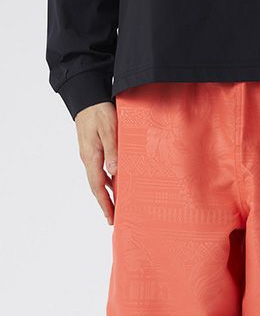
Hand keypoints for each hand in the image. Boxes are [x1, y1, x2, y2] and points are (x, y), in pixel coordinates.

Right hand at [75, 102, 117, 224]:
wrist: (86, 96)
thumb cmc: (99, 111)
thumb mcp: (109, 130)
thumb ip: (113, 151)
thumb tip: (115, 173)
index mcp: (91, 157)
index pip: (98, 187)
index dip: (105, 204)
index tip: (111, 217)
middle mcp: (88, 159)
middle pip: (97, 187)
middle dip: (105, 204)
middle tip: (113, 219)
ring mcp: (90, 154)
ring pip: (98, 180)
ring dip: (107, 194)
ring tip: (116, 206)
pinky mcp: (93, 149)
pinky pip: (100, 170)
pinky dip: (107, 181)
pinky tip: (115, 184)